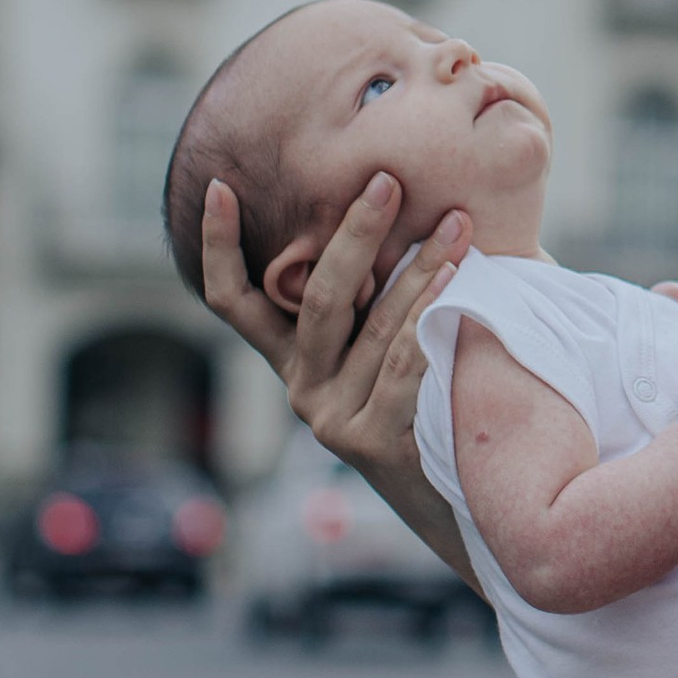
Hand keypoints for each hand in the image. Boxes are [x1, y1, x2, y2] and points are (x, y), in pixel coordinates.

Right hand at [202, 171, 466, 486]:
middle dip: (354, 232)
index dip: (218, 246)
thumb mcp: (385, 348)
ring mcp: (331, 418)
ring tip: (457, 225)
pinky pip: (405, 364)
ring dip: (422, 268)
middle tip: (387, 181)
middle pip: (317, 296)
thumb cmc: (430, 401)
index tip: (219, 187)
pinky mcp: (370, 442)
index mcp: (291, 360)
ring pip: (374, 324)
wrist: (455, 497)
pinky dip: (431, 317)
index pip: (233, 301)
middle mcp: (300, 387)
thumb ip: (376, 297)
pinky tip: (459, 284)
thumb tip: (406, 205)